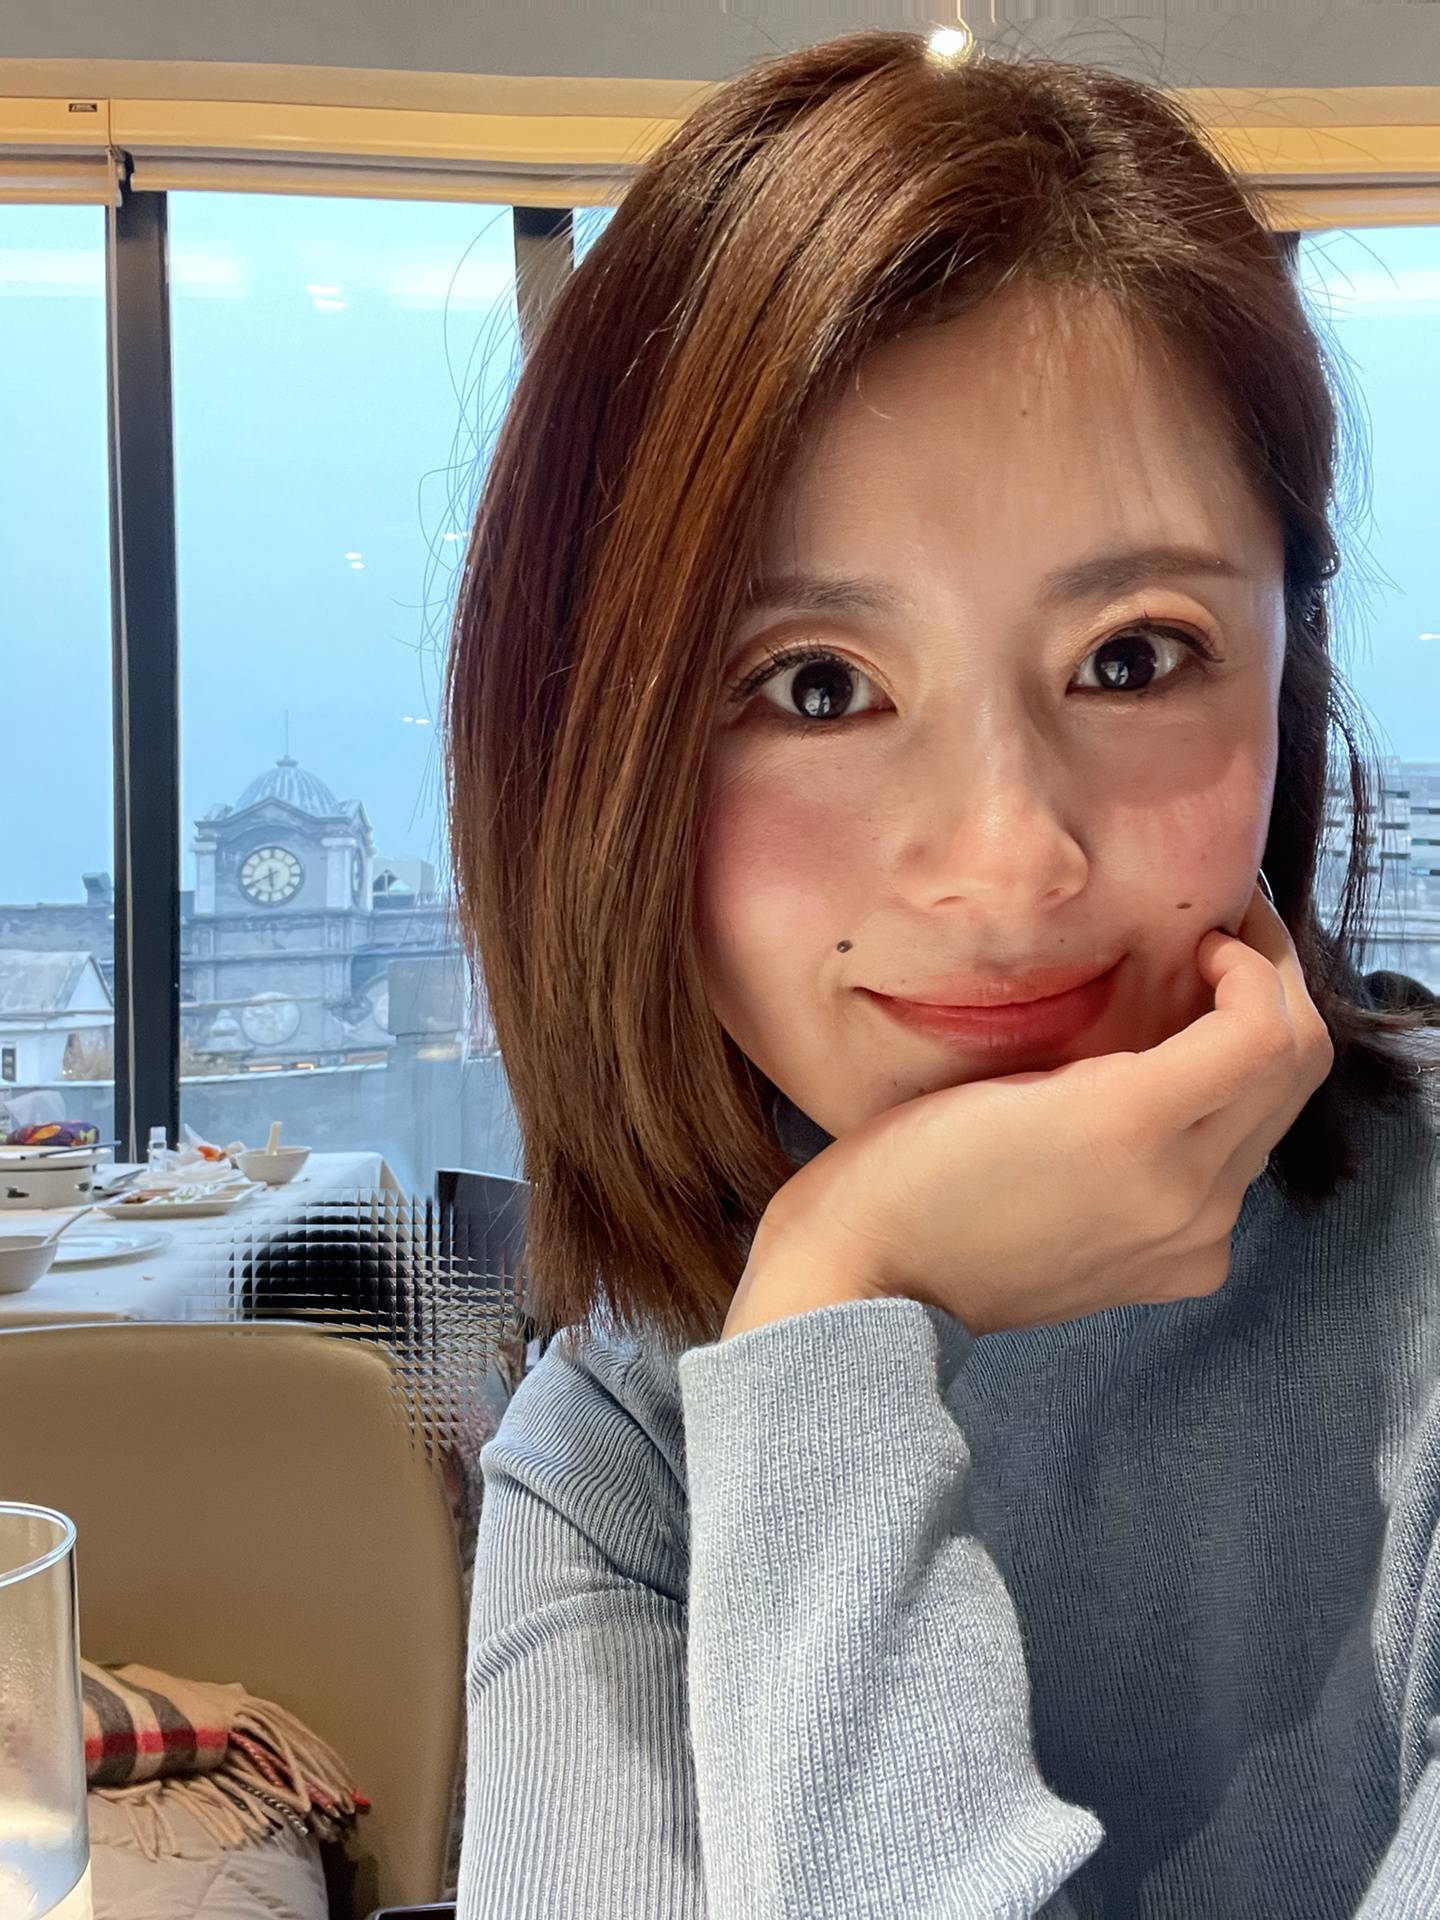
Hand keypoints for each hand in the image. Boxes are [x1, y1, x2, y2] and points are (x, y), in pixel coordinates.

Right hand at [734, 884, 1333, 1339]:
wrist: (870, 1280)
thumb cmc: (904, 1161)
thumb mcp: (1003, 1069)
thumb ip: (1113, 1031)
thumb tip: (1191, 978)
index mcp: (1131, 1129)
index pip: (1265, 1028)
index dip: (1254, 956)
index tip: (1204, 927)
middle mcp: (1187, 1197)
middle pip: (1295, 1068)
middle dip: (1271, 987)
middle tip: (1223, 943)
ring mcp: (1191, 1241)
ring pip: (1276, 1117)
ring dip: (1254, 1050)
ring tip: (1198, 1008)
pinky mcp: (1180, 1270)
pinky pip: (1240, 1175)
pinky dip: (1227, 1120)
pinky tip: (1171, 1097)